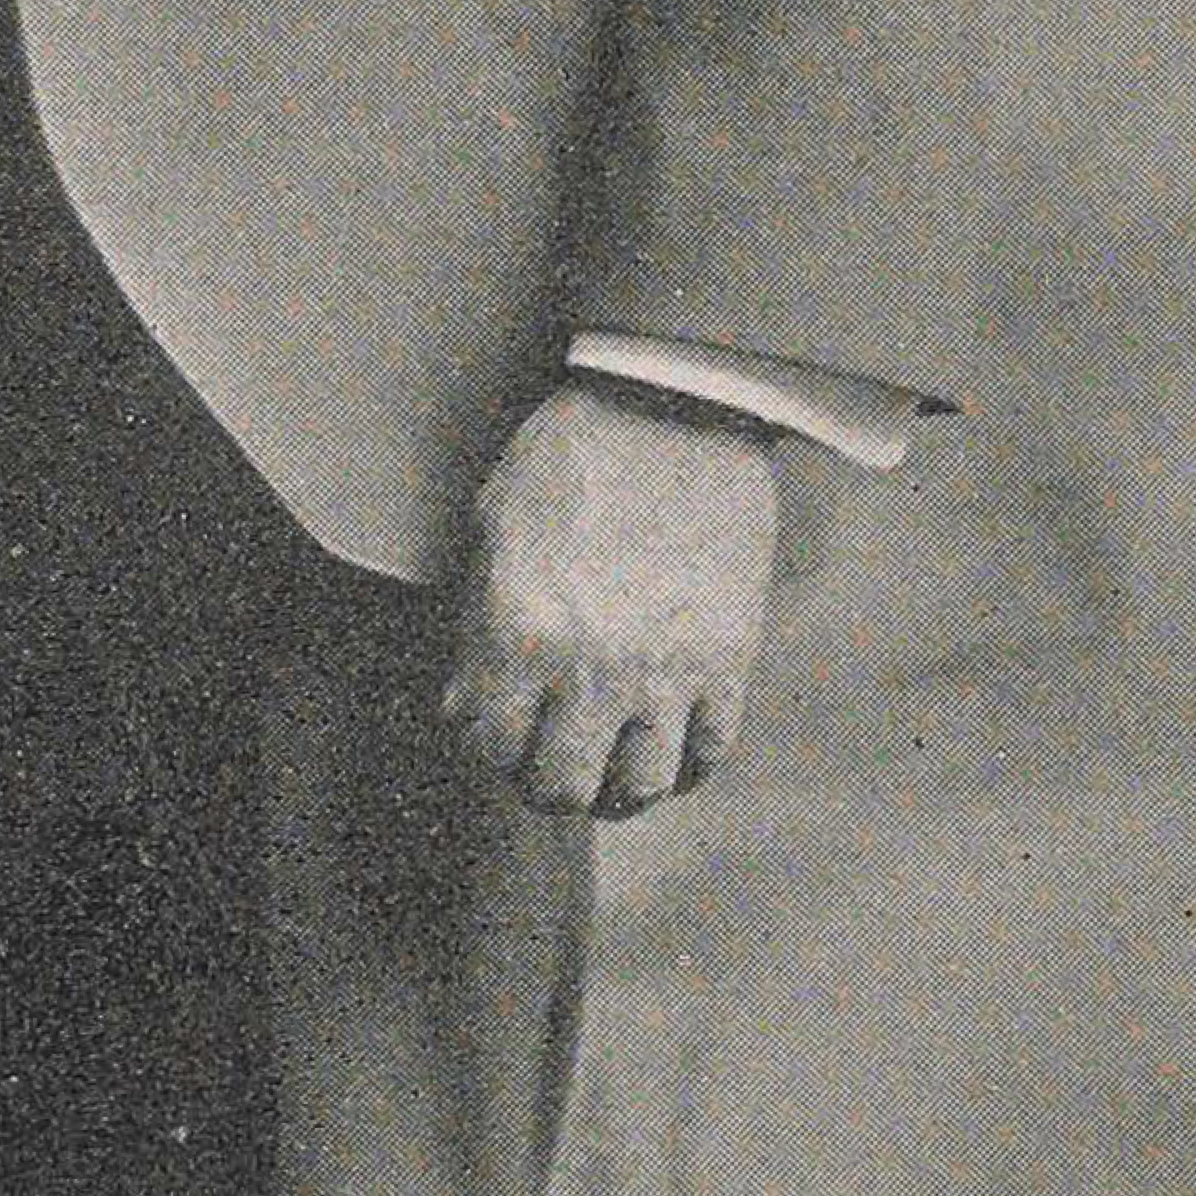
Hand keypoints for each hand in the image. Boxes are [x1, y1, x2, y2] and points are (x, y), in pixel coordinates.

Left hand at [444, 380, 778, 818]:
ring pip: (640, 787)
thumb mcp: (494, 523)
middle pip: (563, 787)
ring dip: (618, 792)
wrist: (673, 403)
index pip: (490, 745)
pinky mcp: (729, 658)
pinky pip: (709, 751)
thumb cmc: (572, 450)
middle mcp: (589, 665)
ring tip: (610, 774)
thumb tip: (466, 703)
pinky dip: (685, 766)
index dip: (488, 748)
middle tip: (551, 771)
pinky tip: (668, 751)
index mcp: (519, 629)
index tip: (498, 737)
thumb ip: (475, 622)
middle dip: (548, 788)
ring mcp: (665, 668)